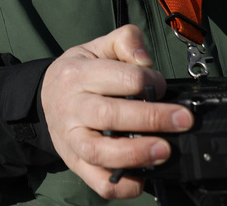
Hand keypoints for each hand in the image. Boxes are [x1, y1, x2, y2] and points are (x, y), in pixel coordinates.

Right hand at [40, 25, 193, 199]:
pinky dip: (120, 185)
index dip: (149, 81)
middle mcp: (71, 106)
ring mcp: (71, 138)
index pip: (120, 77)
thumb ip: (125, 41)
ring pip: (99, 151)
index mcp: (77, 74)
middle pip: (110, 115)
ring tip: (164, 151)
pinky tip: (142, 178)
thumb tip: (146, 60)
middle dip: (151, 118)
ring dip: (135, 154)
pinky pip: (96, 180)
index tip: (163, 86)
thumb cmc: (78, 73)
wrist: (44, 96)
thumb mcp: (97, 46)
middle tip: (182, 120)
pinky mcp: (74, 162)